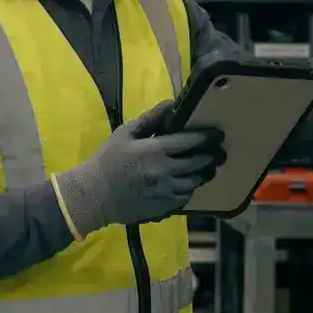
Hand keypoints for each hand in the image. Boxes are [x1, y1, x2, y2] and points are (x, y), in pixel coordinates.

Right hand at [53, 101, 225, 236]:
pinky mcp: (164, 208)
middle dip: (210, 156)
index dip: (206, 137)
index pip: (190, 141)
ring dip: (202, 174)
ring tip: (206, 168)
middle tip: (218, 151)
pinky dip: (188, 190)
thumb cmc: (107, 160)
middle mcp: (166, 171)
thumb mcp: (125, 133)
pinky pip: (184, 198)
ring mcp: (166, 192)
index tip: (217, 134)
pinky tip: (187, 184)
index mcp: (155, 150)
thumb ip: (150, 119)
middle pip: (198, 163)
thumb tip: (171, 104)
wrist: (94, 195)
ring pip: (194, 182)